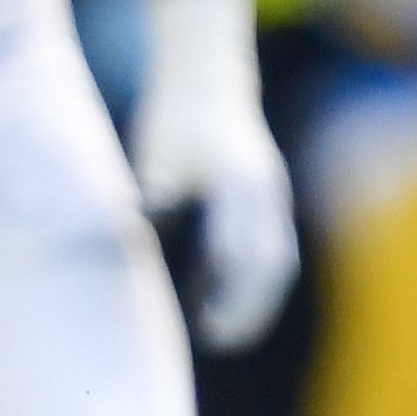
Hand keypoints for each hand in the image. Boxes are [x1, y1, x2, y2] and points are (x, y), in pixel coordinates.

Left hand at [131, 0, 299, 350]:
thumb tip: (138, 239)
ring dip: (255, 299)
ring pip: (277, 260)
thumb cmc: (175, 117)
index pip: (242, 253)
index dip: (229, 296)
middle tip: (214, 338)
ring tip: (219, 328)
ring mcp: (273, 193)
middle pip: (271, 266)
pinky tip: (217, 296)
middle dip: (248, 309)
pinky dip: (253, 279)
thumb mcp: (158, 156)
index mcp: (239, 182)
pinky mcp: (268, 196)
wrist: (206, 77)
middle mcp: (265, 191)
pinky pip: (272, 247)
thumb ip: (156, 196)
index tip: (205, 325)